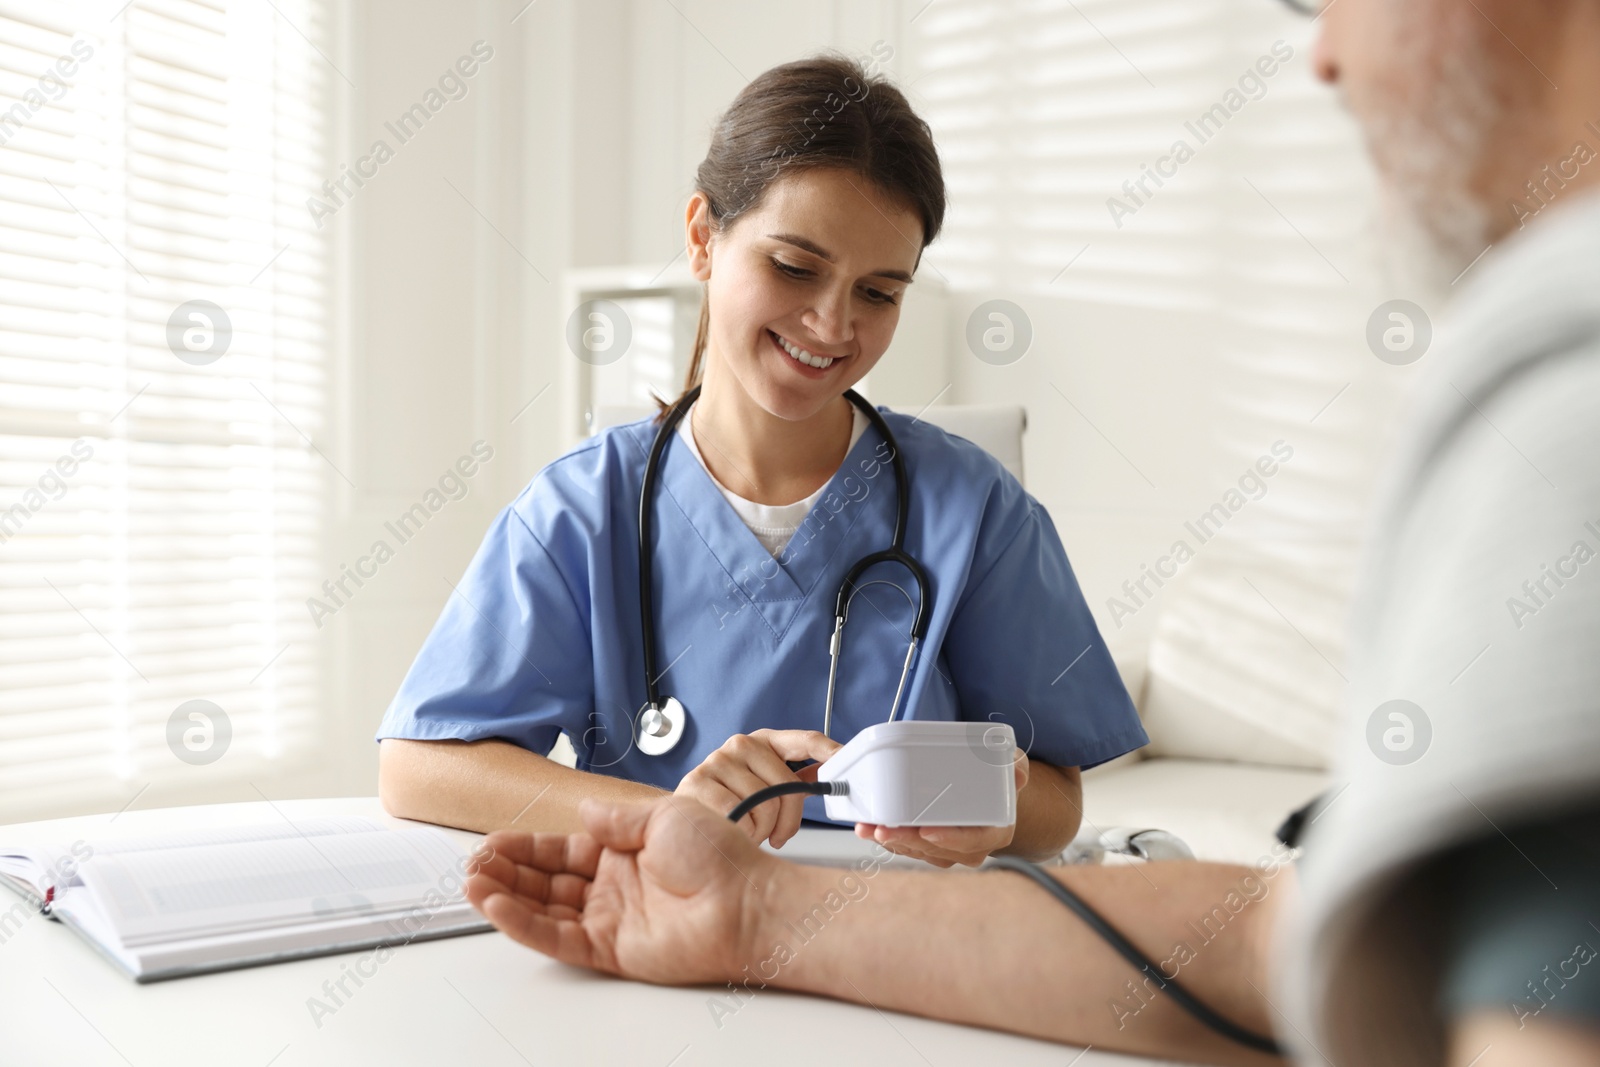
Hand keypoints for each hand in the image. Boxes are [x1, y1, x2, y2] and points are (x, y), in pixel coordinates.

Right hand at [464, 796, 774, 983]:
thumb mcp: (664, 815)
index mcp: (623, 853)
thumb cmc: (719, 857)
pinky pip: (556, 937)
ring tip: (473, 883)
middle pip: (544, 880)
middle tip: (473, 864)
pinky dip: (524, 923)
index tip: (491, 843)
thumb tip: (583, 811)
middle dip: (506, 872)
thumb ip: (616, 819)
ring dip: (506, 897)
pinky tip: (497, 906)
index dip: (524, 847)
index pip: (560, 851)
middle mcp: (611, 887)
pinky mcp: (609, 950)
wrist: (745, 902)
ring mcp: (608, 919)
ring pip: (543, 909)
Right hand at [674, 729, 841, 847]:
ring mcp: (718, 760)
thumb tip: (834, 777)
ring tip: (749, 830)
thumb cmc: (732, 802)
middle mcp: (742, 744)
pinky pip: (739, 815)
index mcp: (765, 742)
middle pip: (788, 785)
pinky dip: (741, 832)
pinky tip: (731, 828)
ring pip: (764, 804)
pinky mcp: (698, 781)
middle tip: (777, 834)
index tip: (847, 762)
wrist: (685, 816)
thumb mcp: (767, 787)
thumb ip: (796, 781)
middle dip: (788, 820)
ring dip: (762, 830)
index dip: (831, 751)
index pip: (806, 741)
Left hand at [854, 750, 1030, 867]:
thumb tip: (1017, 774)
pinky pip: (907, 847)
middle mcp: (971, 847)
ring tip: (868, 827)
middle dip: (907, 842)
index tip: (928, 831)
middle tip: (884, 829)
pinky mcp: (929, 845)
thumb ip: (1015, 766)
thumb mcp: (1013, 765)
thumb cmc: (1000, 776)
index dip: (951, 840)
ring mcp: (948, 849)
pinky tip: (867, 827)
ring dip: (891, 841)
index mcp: (994, 831)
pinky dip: (887, 838)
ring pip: (917, 851)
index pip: (973, 842)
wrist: (991, 790)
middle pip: (937, 850)